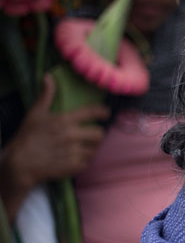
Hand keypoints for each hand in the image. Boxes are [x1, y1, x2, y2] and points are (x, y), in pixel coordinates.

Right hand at [0, 75, 108, 219]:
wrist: (20, 164)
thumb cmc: (28, 137)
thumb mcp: (35, 114)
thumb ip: (46, 96)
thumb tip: (48, 77)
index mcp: (64, 121)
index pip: (92, 112)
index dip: (103, 112)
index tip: (106, 113)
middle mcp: (72, 135)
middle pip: (99, 133)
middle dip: (97, 134)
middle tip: (91, 135)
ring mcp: (74, 152)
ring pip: (94, 149)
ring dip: (90, 148)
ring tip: (81, 148)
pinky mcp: (74, 166)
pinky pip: (88, 162)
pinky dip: (83, 161)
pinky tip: (74, 159)